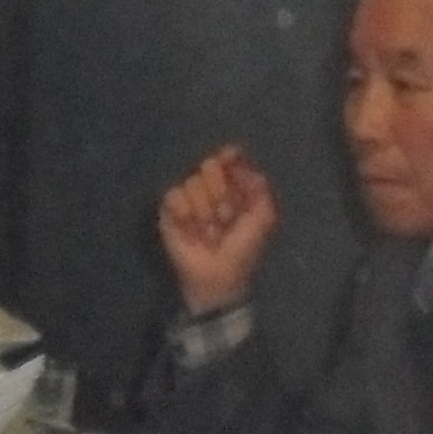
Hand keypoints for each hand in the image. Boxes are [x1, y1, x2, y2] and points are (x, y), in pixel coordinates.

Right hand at [156, 145, 279, 317]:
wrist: (217, 277)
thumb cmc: (242, 250)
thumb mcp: (263, 218)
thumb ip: (259, 188)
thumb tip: (244, 166)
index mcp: (233, 188)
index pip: (228, 159)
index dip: (230, 156)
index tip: (231, 156)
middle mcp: (210, 190)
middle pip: (209, 166)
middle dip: (220, 190)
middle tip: (224, 215)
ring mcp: (189, 200)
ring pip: (192, 182)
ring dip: (204, 209)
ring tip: (208, 230)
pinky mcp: (169, 212)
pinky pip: (174, 195)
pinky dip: (184, 213)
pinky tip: (190, 229)